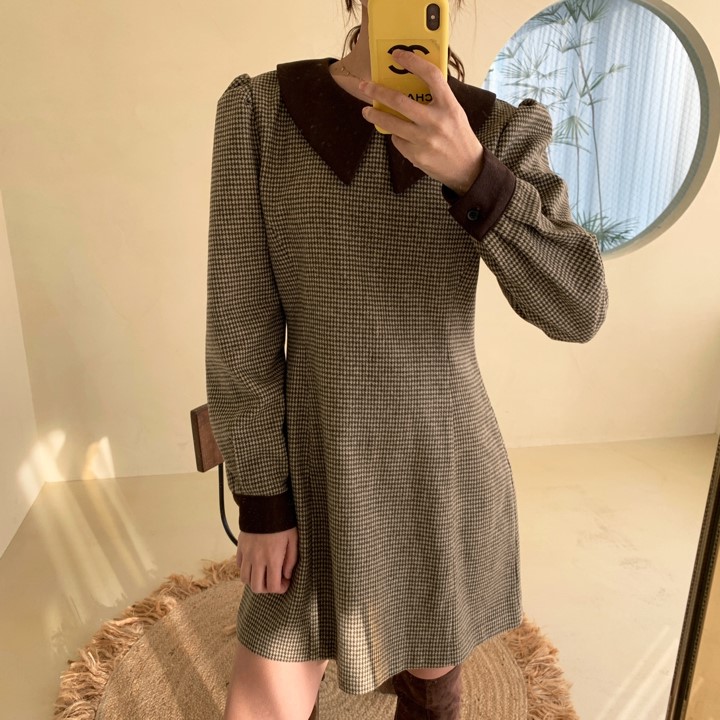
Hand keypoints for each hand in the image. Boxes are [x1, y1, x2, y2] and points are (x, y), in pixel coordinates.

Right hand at [236, 526, 297, 593]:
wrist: (264, 506)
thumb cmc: (282, 523)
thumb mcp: (293, 540)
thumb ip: (291, 560)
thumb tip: (287, 575)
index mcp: (272, 558)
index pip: (273, 586)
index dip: (280, 589)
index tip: (285, 582)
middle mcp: (257, 559)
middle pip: (256, 587)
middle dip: (266, 589)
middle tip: (274, 580)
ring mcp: (246, 554)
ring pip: (245, 579)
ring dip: (255, 580)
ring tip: (264, 573)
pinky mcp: (240, 548)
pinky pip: (239, 566)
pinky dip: (246, 569)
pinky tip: (255, 564)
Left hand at [359, 48, 484, 194]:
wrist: (466, 168)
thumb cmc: (458, 136)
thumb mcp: (454, 112)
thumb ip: (436, 99)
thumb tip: (409, 84)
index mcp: (449, 105)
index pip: (431, 76)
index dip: (413, 62)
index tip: (397, 55)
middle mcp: (436, 121)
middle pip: (399, 101)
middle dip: (377, 92)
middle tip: (365, 87)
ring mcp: (425, 140)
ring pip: (391, 123)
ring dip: (375, 116)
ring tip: (368, 112)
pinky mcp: (416, 155)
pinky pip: (398, 140)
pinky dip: (396, 136)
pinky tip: (401, 135)